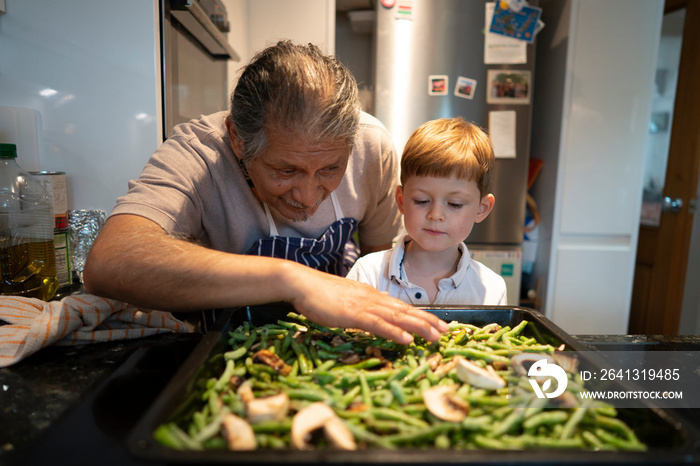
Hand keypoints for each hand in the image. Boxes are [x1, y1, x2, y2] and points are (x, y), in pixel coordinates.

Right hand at [287, 266, 448, 343]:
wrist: (301, 283)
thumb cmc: (319, 293)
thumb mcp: (347, 299)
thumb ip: (364, 304)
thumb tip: (380, 309)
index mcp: (371, 296)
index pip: (401, 307)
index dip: (422, 315)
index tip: (438, 324)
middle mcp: (372, 298)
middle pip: (405, 311)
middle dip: (428, 322)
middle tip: (446, 332)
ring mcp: (364, 305)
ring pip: (397, 317)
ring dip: (419, 327)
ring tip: (436, 336)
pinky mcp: (353, 314)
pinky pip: (377, 324)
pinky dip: (394, 332)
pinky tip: (407, 339)